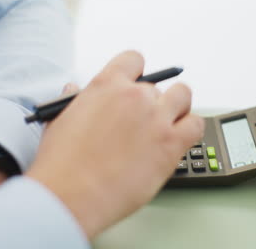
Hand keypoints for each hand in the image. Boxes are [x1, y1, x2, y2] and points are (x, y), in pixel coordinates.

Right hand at [27, 51, 204, 238]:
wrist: (70, 195)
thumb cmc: (62, 164)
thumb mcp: (59, 119)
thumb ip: (76, 101)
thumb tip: (76, 91)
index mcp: (107, 85)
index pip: (133, 60)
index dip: (136, 72)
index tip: (136, 84)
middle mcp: (135, 97)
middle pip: (157, 86)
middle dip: (152, 101)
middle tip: (143, 121)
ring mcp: (156, 118)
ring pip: (183, 96)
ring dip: (177, 107)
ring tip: (167, 125)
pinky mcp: (172, 143)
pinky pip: (196, 125)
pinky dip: (190, 128)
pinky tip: (178, 139)